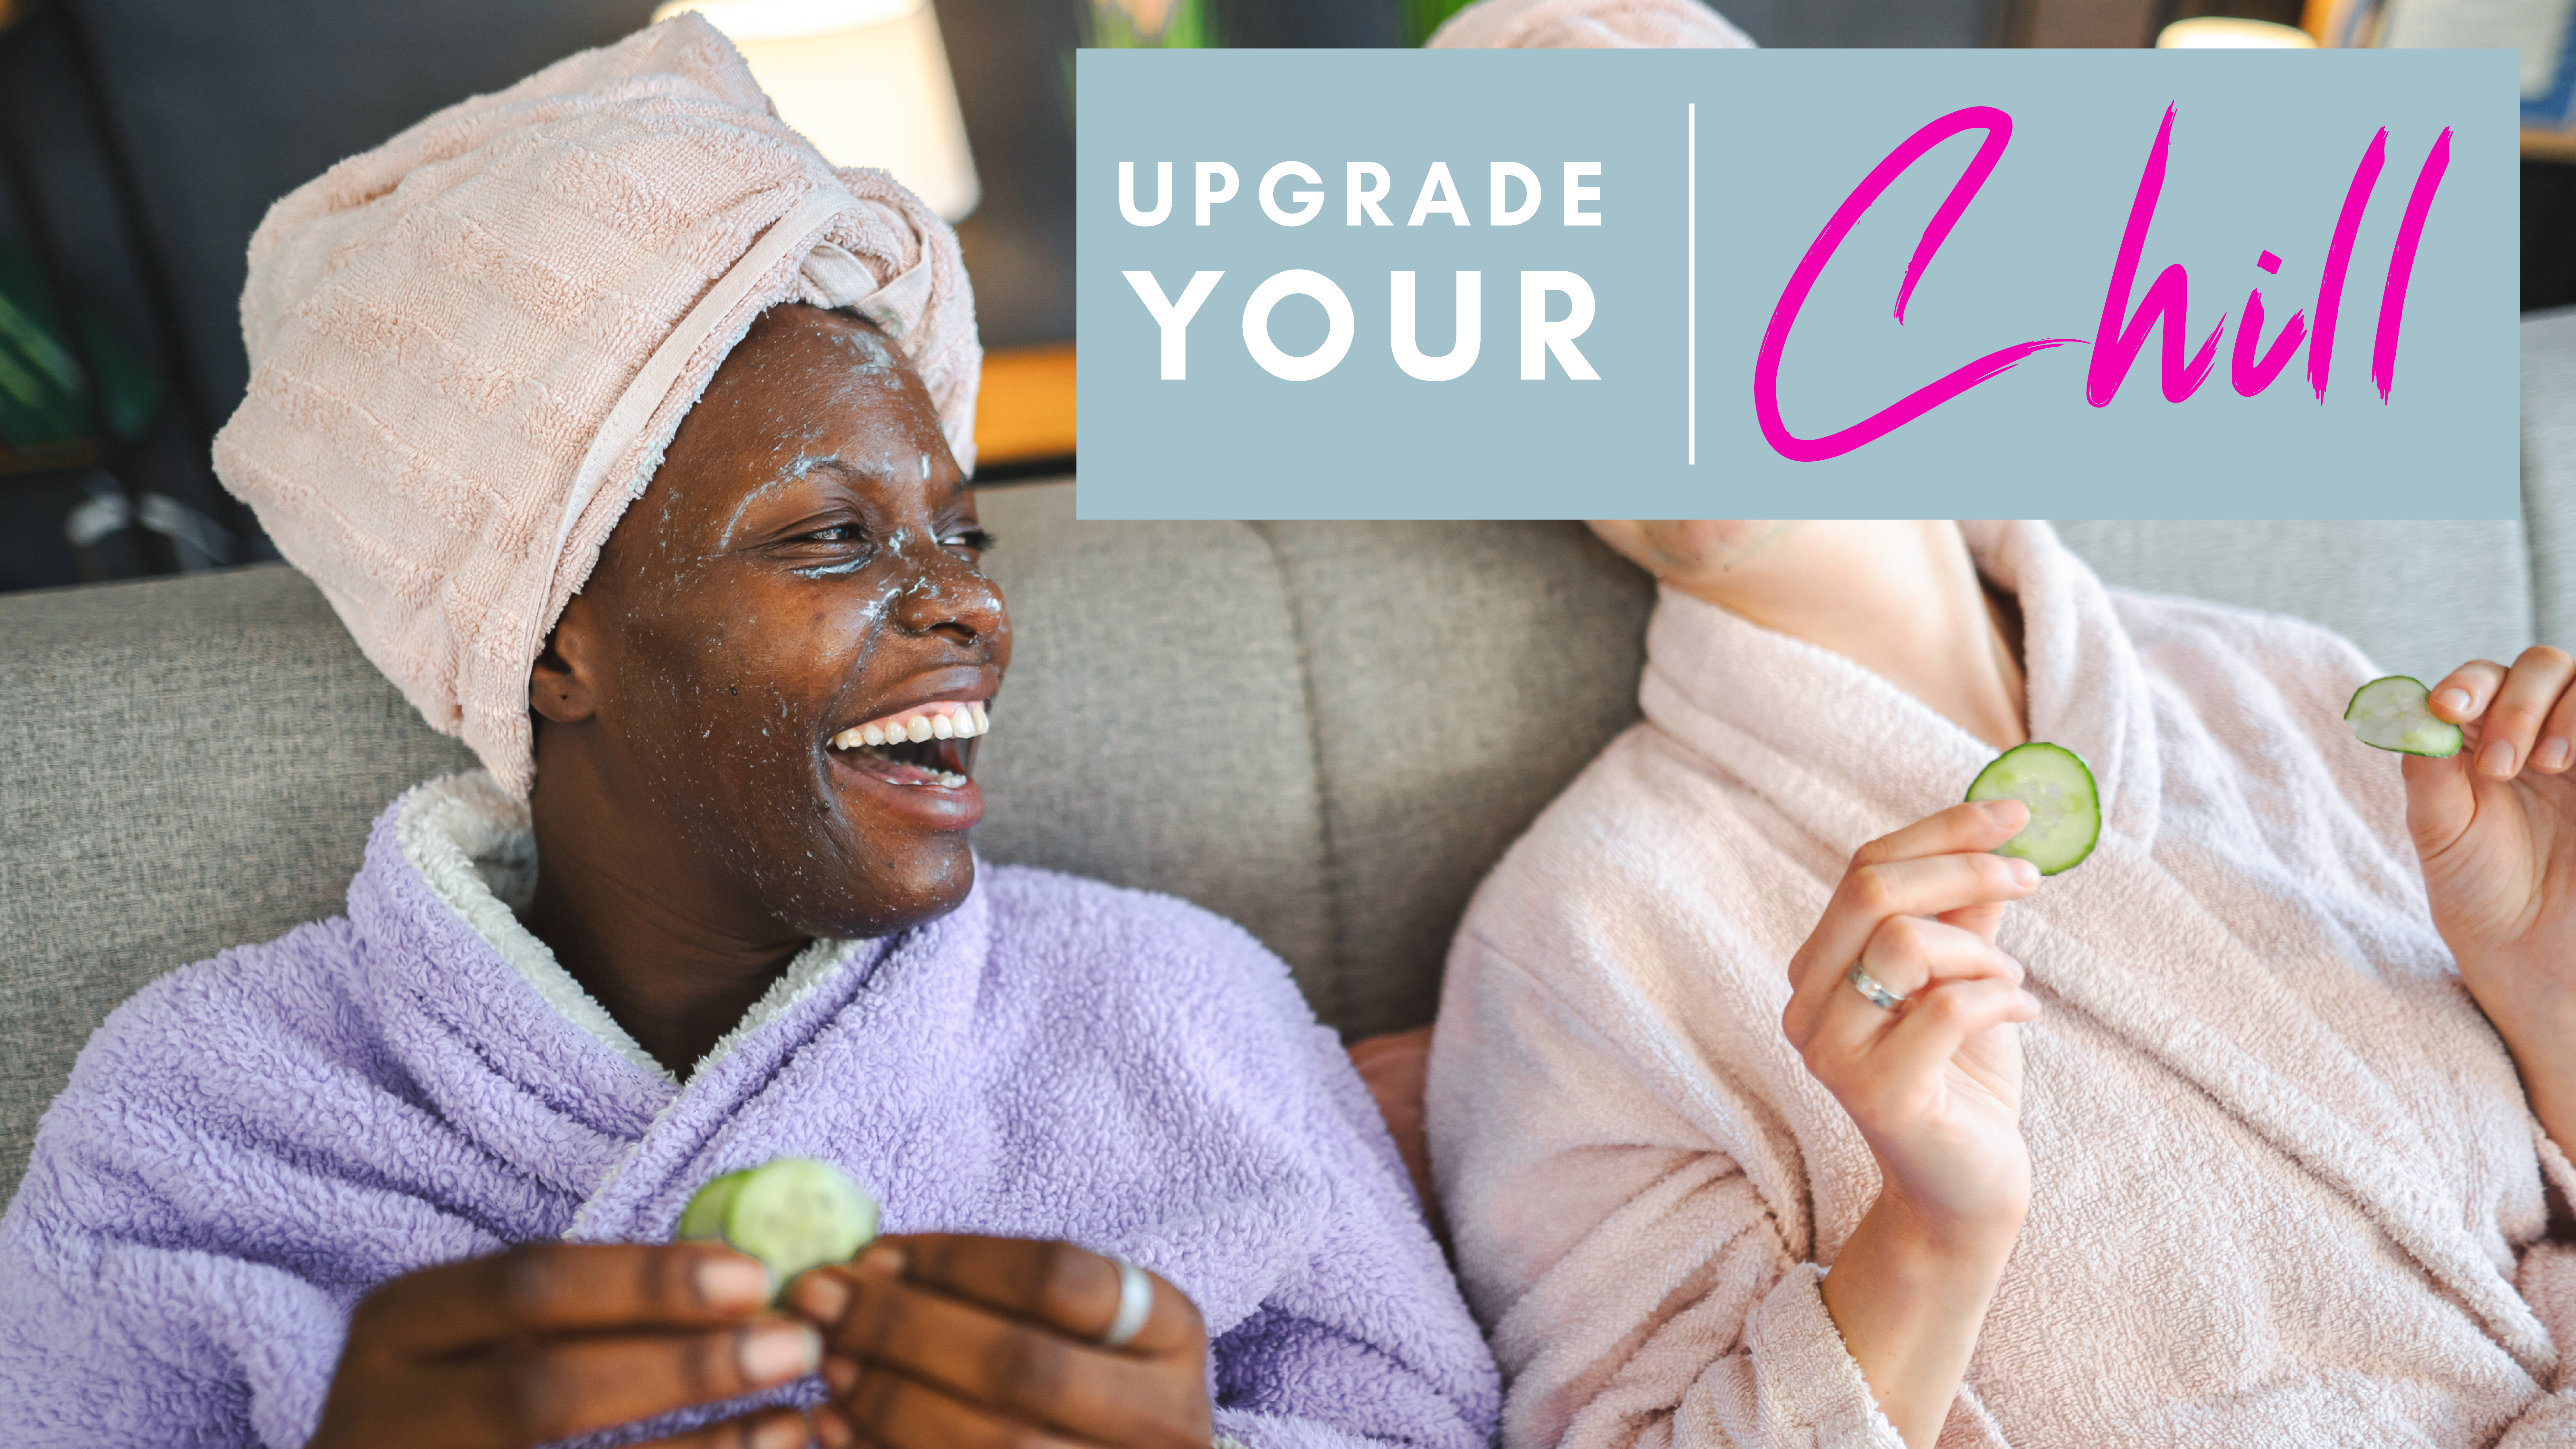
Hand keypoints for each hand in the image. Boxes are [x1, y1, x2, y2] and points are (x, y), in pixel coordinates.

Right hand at [310, 1243, 822, 1448]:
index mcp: (399, 1329)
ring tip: (797, 1419)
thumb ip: (590, 1311)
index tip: (756, 1277)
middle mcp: (389, 1417)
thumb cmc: (467, 1399)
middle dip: (683, 1369)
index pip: (529, 1286)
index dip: (647, 1280)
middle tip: (795, 1346)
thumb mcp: (496, 1337)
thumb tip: (742, 1279)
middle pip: (547, 1391)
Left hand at [784, 1234, 1210, 1448]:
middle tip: (822, 1301)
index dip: (956, 1261)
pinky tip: (835, 1426)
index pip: (1061, 1278)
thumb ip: (991, 1291)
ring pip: (992, 1442)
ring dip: (887, 1396)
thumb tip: (866, 1265)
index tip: (873, 1252)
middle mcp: (1164, 1419)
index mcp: (1173, 1334)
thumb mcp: (1073, 1321)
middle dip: (903, 1328)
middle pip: (1021, 1365)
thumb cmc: (1079, 1380)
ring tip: (828, 1361)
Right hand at [1785, 801, 2044, 1447]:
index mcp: (1818, 970)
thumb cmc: (1964, 1082)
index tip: (2014, 814)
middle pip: (1872, 891)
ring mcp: (1834, 1054)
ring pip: (1905, 945)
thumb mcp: (1963, 979)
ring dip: (1982, 951)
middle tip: (2029, 879)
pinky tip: (2021, 1016)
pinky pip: (1948, 1009)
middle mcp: (1807, 1008)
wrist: (1966, 1195)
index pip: (1865, 867)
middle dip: (1962, 869)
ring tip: (2012, 982)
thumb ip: (1964, 913)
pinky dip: (2002, 1000)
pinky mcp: (1880, 1095)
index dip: (1942, 830)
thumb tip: (1997, 829)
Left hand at [2403, 648, 2575, 1149]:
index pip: (2482, 681)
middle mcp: (2542, 736)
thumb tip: (2409, 710)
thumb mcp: (2440, 830)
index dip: (2468, 683)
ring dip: (2564, 713)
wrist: (2537, 957)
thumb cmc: (2481, 893)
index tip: (2448, 710)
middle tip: (2499, 764)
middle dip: (2517, 702)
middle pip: (2542, 668)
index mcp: (2487, 740)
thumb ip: (2428, 770)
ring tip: (2547, 767)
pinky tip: (2575, 768)